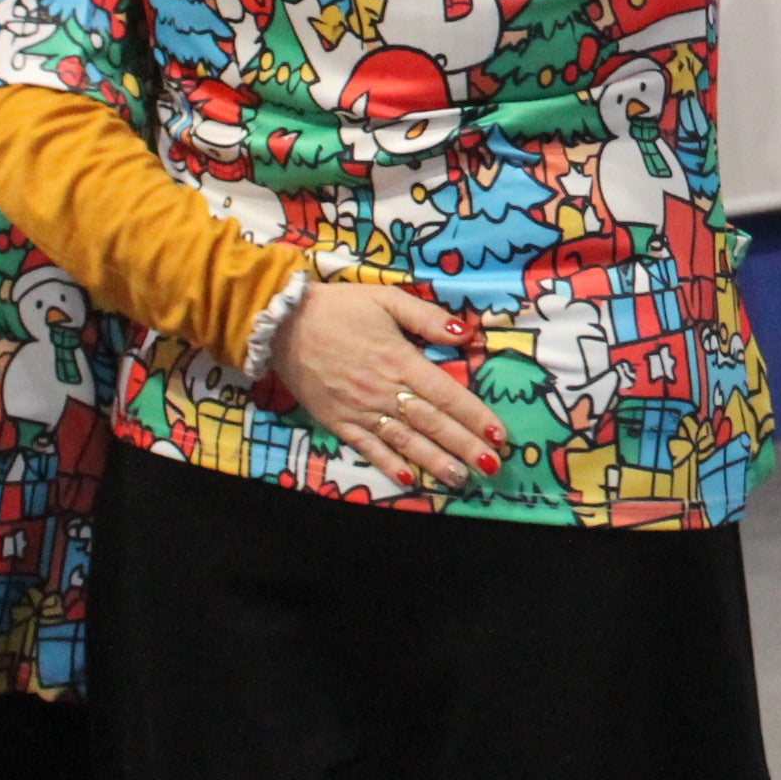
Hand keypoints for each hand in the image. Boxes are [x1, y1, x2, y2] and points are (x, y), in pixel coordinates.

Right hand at [269, 284, 508, 491]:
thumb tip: (466, 334)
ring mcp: (360, 410)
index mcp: (401, 361)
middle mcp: (384, 391)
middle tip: (492, 467)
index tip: (499, 434)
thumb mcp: (387, 299)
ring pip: (405, 441)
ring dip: (435, 462)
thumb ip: (427, 318)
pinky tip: (409, 479)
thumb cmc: (339, 309)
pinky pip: (367, 448)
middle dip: (465, 446)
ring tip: (461, 479)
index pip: (447, 394)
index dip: (475, 416)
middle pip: (432, 424)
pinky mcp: (337, 422)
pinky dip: (389, 465)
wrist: (281, 325)